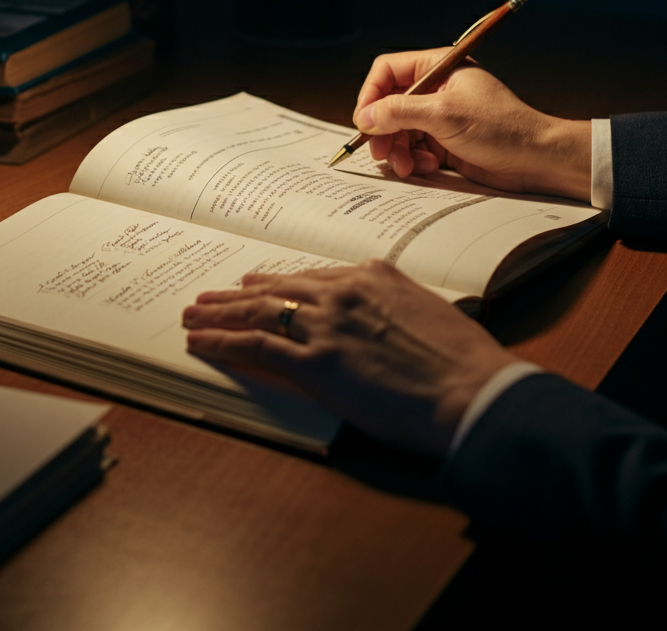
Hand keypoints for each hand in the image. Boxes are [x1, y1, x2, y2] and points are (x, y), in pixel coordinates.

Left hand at [183, 264, 516, 456]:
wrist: (472, 391)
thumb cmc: (462, 362)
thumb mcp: (429, 315)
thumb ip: (395, 308)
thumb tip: (383, 320)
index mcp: (373, 276)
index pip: (311, 276)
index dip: (277, 283)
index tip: (256, 285)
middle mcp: (342, 292)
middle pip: (276, 289)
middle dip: (237, 295)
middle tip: (209, 296)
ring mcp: (324, 325)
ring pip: (257, 311)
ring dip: (219, 313)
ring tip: (194, 313)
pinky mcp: (313, 363)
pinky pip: (254, 346)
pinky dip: (222, 341)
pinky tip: (201, 341)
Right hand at [353, 49, 591, 198]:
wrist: (536, 160)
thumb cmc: (502, 128)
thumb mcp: (444, 115)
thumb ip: (400, 111)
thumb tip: (366, 115)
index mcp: (438, 68)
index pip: (388, 71)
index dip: (371, 94)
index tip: (365, 120)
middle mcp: (436, 90)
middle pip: (388, 104)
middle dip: (383, 130)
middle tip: (380, 151)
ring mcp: (439, 117)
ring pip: (397, 130)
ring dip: (397, 150)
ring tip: (407, 166)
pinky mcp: (443, 141)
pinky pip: (413, 149)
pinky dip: (414, 160)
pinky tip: (428, 166)